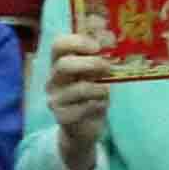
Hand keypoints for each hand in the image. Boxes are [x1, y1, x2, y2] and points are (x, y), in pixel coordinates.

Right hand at [47, 41, 117, 169]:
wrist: (85, 127)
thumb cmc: (92, 95)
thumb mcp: (95, 75)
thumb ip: (100, 60)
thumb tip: (115, 44)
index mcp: (59, 64)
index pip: (58, 45)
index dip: (77, 42)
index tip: (97, 47)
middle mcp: (53, 80)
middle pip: (64, 65)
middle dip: (90, 63)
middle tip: (108, 67)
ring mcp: (55, 99)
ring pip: (79, 89)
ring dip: (100, 88)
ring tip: (107, 90)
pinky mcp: (62, 117)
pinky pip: (84, 108)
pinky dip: (98, 105)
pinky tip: (100, 106)